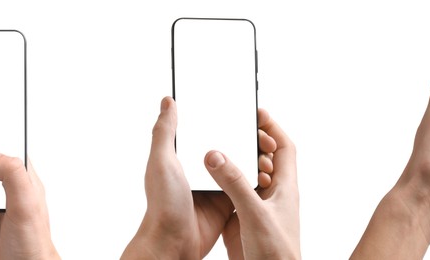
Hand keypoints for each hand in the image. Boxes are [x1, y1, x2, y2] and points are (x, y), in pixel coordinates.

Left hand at [121, 97, 279, 258]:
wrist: (173, 243)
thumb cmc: (162, 204)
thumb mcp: (161, 161)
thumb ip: (165, 131)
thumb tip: (168, 101)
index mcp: (184, 156)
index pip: (210, 128)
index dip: (230, 119)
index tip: (248, 115)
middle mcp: (201, 168)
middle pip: (230, 145)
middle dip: (250, 138)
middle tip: (264, 138)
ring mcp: (216, 185)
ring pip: (241, 165)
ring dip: (256, 159)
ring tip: (268, 156)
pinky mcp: (227, 203)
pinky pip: (246, 187)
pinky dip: (257, 180)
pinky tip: (267, 173)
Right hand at [207, 108, 300, 258]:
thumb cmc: (277, 253)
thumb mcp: (254, 213)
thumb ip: (235, 183)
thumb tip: (216, 154)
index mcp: (285, 188)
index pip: (285, 147)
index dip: (273, 127)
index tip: (257, 112)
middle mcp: (274, 195)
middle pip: (268, 159)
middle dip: (254, 141)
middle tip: (235, 127)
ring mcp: (260, 209)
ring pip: (251, 177)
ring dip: (238, 163)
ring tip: (221, 149)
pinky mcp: (245, 222)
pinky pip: (236, 197)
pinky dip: (226, 186)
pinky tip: (213, 183)